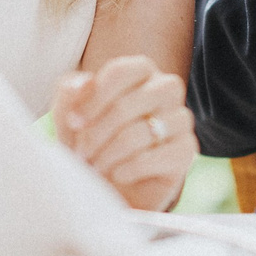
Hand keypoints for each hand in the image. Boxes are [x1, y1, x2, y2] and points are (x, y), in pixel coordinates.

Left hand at [55, 56, 194, 211]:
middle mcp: (166, 89)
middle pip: (130, 103)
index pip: (121, 72)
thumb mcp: (69, 116)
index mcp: (140, 71)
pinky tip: (117, 174)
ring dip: (110, 153)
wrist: (110, 184)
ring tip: (96, 166)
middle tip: (81, 152)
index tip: (73, 123)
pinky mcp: (186, 150)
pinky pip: (157, 157)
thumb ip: (70, 92)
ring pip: (143, 132)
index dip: (93, 98)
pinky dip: (129, 169)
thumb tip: (85, 82)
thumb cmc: (90, 141)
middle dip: (98, 132)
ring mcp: (180, 118)